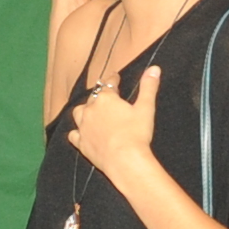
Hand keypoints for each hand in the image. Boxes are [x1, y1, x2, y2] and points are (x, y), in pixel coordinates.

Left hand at [68, 61, 159, 182]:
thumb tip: (154, 68)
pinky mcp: (81, 143)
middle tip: (106, 95)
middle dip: (100, 94)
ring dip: (84, 110)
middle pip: (93, 97)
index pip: (109, 83)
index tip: (115, 76)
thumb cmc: (136, 133)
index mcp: (106, 98)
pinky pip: (73, 134)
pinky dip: (76, 132)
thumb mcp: (146, 108)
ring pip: (78, 112)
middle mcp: (90, 109)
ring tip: (90, 110)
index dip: (113, 79)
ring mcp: (83, 127)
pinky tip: (80, 133)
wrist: (124, 160)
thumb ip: (148, 87)